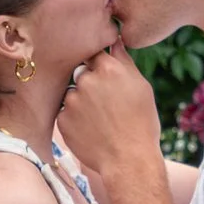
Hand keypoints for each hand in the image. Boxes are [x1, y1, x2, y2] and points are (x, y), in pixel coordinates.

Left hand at [58, 42, 163, 179]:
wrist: (129, 161)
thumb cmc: (141, 124)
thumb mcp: (141, 88)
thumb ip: (124, 62)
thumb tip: (115, 41)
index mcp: (108, 69)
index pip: (94, 54)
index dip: (99, 66)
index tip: (105, 77)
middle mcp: (86, 80)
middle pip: (81, 73)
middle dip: (90, 84)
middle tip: (106, 105)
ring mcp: (71, 100)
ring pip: (72, 93)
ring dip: (81, 102)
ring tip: (100, 121)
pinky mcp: (62, 119)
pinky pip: (66, 113)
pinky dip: (75, 120)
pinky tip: (91, 130)